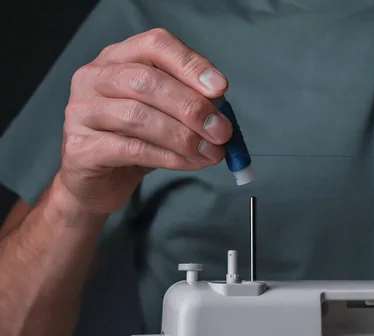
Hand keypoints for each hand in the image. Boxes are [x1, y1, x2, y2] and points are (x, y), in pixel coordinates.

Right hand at [58, 28, 232, 214]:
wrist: (97, 183)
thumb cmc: (135, 141)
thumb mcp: (166, 115)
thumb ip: (190, 104)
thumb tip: (221, 110)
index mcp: (118, 58)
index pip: (155, 45)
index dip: (190, 64)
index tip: (220, 88)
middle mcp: (94, 77)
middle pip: (147, 81)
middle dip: (192, 107)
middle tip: (221, 131)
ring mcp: (82, 111)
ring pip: (138, 116)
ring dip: (184, 137)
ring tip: (211, 153)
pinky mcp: (81, 147)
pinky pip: (132, 149)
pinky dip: (169, 157)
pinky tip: (190, 163)